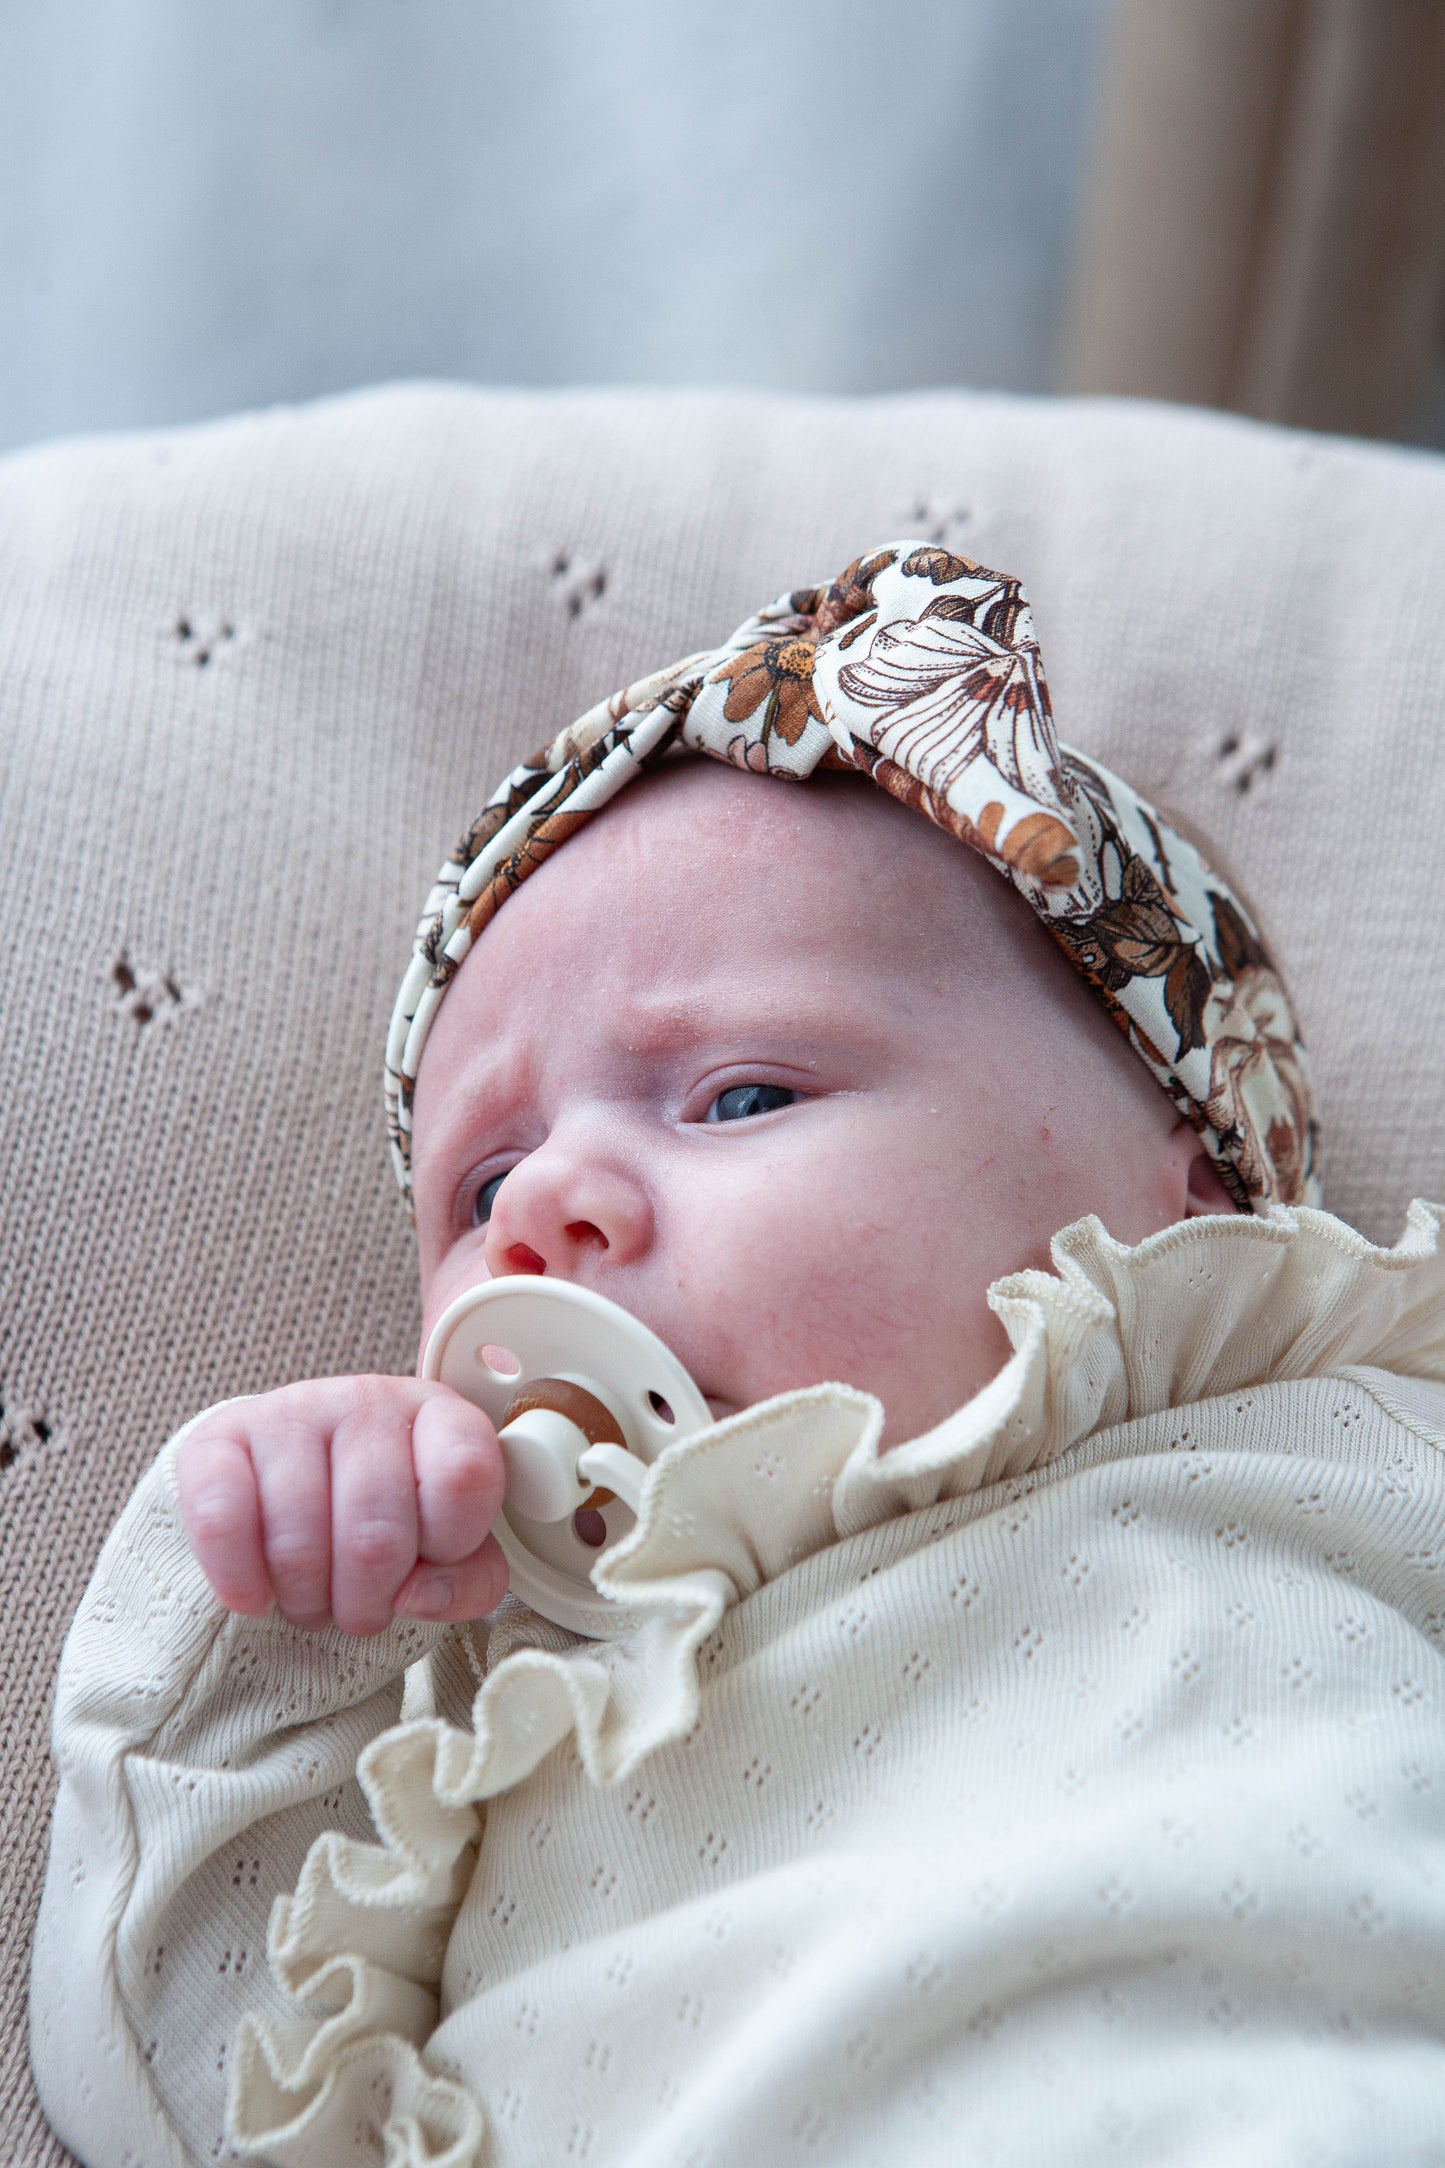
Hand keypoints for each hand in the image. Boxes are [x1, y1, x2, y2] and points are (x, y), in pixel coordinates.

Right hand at [177, 1377, 507, 1634]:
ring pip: (299, 1544)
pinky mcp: (217, 1439)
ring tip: (313, 1597)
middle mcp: (366, 1400)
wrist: (290, 1487)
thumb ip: (469, 1579)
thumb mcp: (451, 1549)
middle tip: (360, 1607)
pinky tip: (256, 1593)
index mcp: (438, 1415)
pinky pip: (220, 1522)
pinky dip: (240, 1580)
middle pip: (374, 1535)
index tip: (431, 1560)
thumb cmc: (386, 1521)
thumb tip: (422, 1594)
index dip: (451, 1545)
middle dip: (367, 1602)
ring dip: (307, 1601)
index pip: (465, 1475)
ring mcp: (289, 1412)